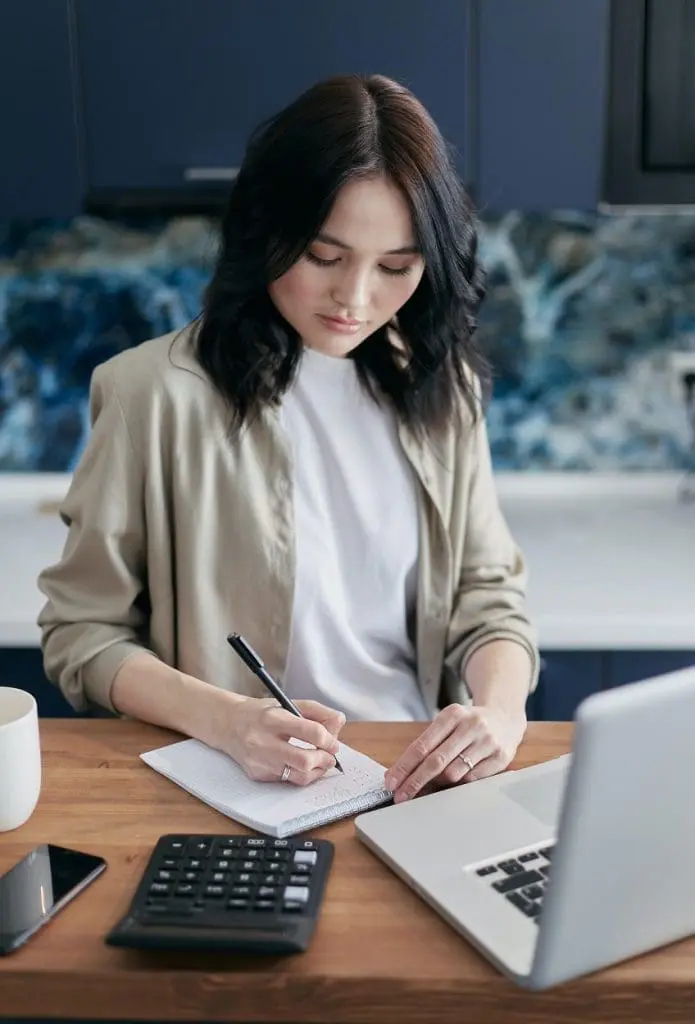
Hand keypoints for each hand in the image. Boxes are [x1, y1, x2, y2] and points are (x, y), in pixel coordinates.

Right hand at [218, 696, 344, 785]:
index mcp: (273, 718)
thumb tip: (339, 722)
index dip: (328, 739)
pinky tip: (301, 765)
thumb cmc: (262, 713)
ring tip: (320, 762)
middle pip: (304, 760)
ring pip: (298, 776)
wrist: (228, 724)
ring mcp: (258, 760)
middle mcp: (262, 740)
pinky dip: (300, 774)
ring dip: (316, 771)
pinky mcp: (257, 774)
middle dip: (324, 760)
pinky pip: (287, 780)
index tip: (334, 743)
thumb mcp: (287, 703)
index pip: (310, 731)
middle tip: (330, 756)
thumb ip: (316, 711)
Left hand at [384, 703, 525, 801]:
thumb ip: (429, 745)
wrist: (505, 717)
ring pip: (454, 773)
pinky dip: (459, 785)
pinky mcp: (501, 757)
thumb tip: (403, 775)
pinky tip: (455, 783)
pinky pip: (473, 780)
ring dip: (438, 784)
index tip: (392, 782)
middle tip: (401, 796)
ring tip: (432, 786)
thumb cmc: (468, 724)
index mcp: (452, 714)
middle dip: (415, 781)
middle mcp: (471, 726)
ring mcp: (488, 742)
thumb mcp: (449, 724)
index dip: (404, 766)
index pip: (422, 745)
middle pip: (436, 761)